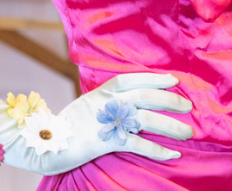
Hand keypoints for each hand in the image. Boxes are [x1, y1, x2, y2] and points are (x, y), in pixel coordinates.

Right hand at [38, 73, 193, 173]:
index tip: (173, 80)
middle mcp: (106, 103)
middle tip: (187, 106)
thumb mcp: (85, 105)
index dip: (154, 78)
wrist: (43, 144)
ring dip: (170, 125)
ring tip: (187, 131)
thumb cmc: (65, 126)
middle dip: (169, 101)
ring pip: (146, 119)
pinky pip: (137, 144)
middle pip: (145, 97)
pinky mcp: (105, 142)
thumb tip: (128, 102)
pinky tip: (172, 153)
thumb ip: (106, 102)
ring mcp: (106, 122)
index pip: (132, 79)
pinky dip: (157, 149)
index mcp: (101, 92)